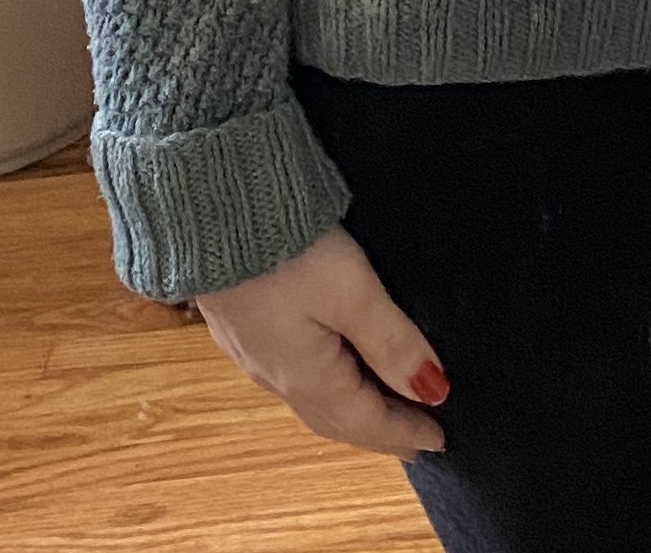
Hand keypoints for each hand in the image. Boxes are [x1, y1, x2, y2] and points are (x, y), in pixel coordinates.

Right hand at [192, 222, 448, 459]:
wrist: (211, 211)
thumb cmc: (286, 250)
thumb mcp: (351, 291)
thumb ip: (391, 340)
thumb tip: (432, 390)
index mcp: (306, 376)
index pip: (365, 420)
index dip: (404, 430)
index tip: (439, 440)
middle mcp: (275, 376)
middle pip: (336, 419)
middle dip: (377, 430)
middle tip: (414, 436)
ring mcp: (253, 352)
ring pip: (311, 400)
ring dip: (348, 413)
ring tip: (378, 411)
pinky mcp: (240, 326)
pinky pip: (291, 376)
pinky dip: (323, 388)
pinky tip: (328, 371)